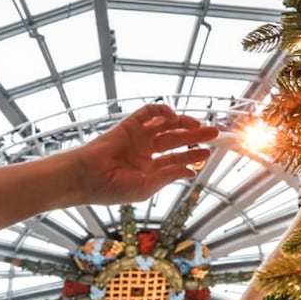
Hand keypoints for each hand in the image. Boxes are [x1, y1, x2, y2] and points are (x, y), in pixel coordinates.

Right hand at [67, 104, 218, 205]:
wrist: (87, 178)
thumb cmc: (111, 188)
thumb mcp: (146, 186)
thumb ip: (168, 175)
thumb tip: (190, 171)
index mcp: (148, 169)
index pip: (175, 159)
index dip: (192, 156)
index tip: (207, 154)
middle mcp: (144, 152)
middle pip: (175, 140)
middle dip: (194, 136)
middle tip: (213, 133)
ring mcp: (137, 138)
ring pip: (165, 125)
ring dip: (183, 123)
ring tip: (198, 125)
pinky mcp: (129, 125)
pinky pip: (148, 113)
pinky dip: (161, 111)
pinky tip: (174, 116)